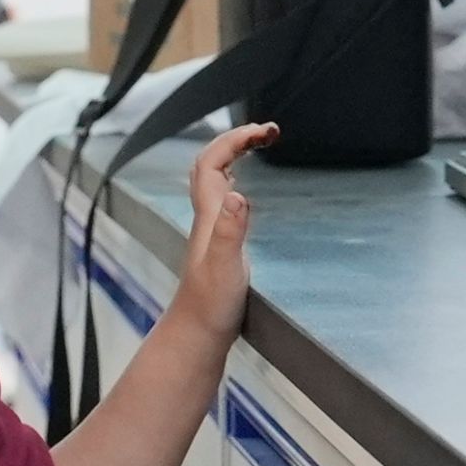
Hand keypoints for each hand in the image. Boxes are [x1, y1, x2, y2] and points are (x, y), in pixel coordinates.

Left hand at [165, 122, 276, 337]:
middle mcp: (207, 218)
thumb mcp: (225, 268)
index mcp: (209, 217)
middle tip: (268, 131)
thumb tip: (239, 194)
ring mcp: (212, 231)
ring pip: (216, 181)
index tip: (264, 130)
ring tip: (260, 145)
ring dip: (235, 156)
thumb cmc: (210, 306)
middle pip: (211, 165)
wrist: (197, 334)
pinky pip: (224, 202)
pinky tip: (245, 192)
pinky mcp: (219, 245)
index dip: (234, 140)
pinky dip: (236, 183)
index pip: (212, 163)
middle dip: (236, 140)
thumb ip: (230, 232)